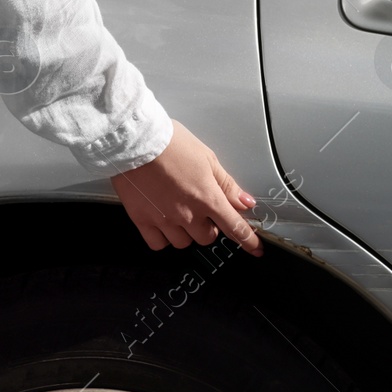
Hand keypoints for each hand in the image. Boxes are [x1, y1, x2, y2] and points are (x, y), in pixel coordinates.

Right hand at [111, 119, 263, 257]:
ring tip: (181, 210)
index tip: (256, 249)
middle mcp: (187, 213)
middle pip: (207, 237)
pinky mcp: (142, 221)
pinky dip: (164, 238)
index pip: (234, 226)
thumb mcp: (207, 158)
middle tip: (203, 209)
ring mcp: (164, 219)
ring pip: (183, 243)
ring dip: (187, 232)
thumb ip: (227, 185)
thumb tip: (245, 202)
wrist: (135, 141)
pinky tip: (165, 222)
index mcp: (206, 196)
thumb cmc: (171, 144)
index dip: (248, 241)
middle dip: (210, 226)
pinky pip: (158, 244)